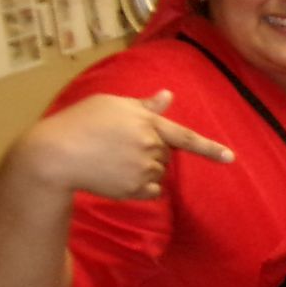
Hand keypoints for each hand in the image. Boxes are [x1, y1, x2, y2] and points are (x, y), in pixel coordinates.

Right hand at [24, 90, 232, 199]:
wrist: (54, 154)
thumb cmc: (80, 122)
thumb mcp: (111, 104)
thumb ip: (144, 105)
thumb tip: (168, 96)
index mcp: (147, 123)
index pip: (186, 137)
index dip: (210, 148)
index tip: (231, 158)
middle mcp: (151, 147)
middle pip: (167, 154)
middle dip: (150, 149)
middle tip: (118, 145)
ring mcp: (144, 170)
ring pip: (158, 172)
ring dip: (144, 167)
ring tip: (112, 159)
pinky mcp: (135, 190)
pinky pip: (152, 190)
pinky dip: (142, 186)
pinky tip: (117, 176)